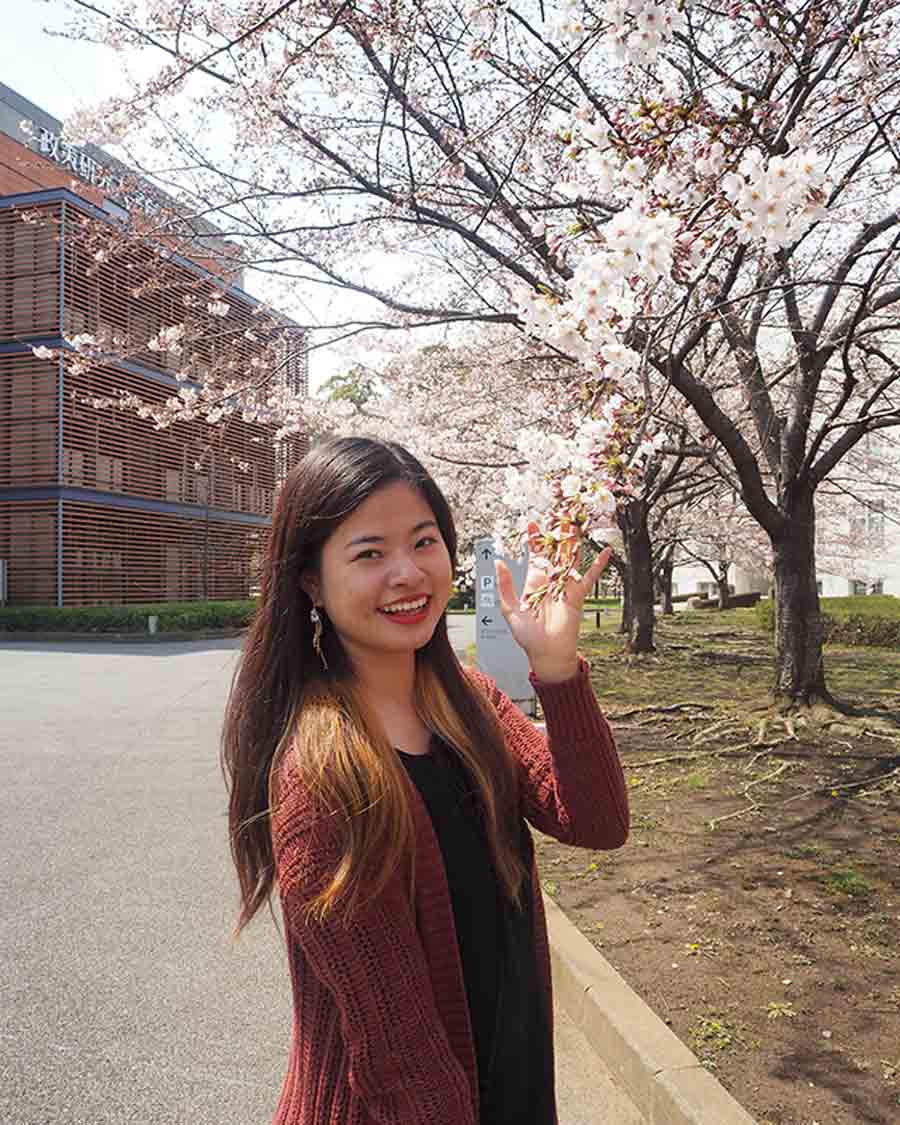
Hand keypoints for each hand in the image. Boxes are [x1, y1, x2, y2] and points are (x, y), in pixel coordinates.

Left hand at [494, 521, 611, 682]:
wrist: (547, 653)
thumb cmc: (527, 636)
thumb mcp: (510, 610)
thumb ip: (505, 586)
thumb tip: (499, 562)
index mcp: (535, 583)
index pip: (535, 556)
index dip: (534, 540)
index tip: (531, 523)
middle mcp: (551, 581)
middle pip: (555, 553)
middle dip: (556, 534)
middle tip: (559, 513)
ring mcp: (565, 587)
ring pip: (571, 559)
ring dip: (574, 542)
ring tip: (577, 522)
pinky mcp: (578, 595)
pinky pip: (590, 577)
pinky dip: (598, 565)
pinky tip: (606, 551)